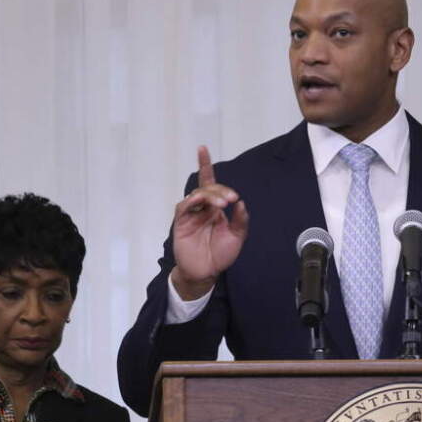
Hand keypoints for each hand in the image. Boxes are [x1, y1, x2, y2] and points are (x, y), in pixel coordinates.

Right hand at [170, 146, 248, 298]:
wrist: (206, 272)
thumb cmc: (220, 255)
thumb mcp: (237, 237)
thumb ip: (240, 220)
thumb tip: (240, 203)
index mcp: (214, 208)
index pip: (210, 183)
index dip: (205, 165)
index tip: (202, 148)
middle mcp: (202, 208)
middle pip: (207, 188)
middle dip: (220, 189)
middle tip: (231, 199)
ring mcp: (191, 214)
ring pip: (197, 195)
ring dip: (210, 195)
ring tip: (222, 204)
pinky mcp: (181, 222)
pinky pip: (184, 206)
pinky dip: (193, 201)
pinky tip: (202, 203)